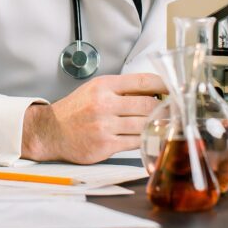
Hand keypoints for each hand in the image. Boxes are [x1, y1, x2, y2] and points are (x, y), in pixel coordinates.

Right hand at [20, 73, 165, 163]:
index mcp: (104, 85)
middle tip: (175, 111)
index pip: (143, 81)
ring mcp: (104, 126)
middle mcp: (104, 103)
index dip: (164, 85)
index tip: (175, 89)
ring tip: (166, 125)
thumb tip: (154, 93)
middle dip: (165, 109)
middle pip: (148, 105)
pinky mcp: (105, 145)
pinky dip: (146, 141)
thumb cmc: (77, 110)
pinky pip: (135, 142)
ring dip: (158, 126)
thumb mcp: (95, 90)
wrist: (51, 131)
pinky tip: (151, 138)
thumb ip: (121, 90)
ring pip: (144, 125)